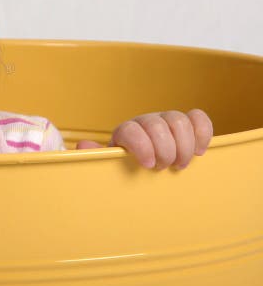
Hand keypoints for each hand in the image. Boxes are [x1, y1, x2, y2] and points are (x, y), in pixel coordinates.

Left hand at [76, 109, 212, 169]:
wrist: (144, 167)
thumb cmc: (127, 168)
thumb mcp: (111, 165)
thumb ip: (98, 156)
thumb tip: (83, 146)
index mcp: (126, 132)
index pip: (131, 129)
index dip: (141, 146)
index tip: (148, 165)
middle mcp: (146, 122)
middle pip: (157, 124)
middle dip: (165, 149)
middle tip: (165, 168)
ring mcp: (167, 121)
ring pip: (179, 120)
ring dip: (184, 145)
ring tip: (180, 165)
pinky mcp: (188, 125)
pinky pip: (198, 118)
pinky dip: (202, 133)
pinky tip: (199, 152)